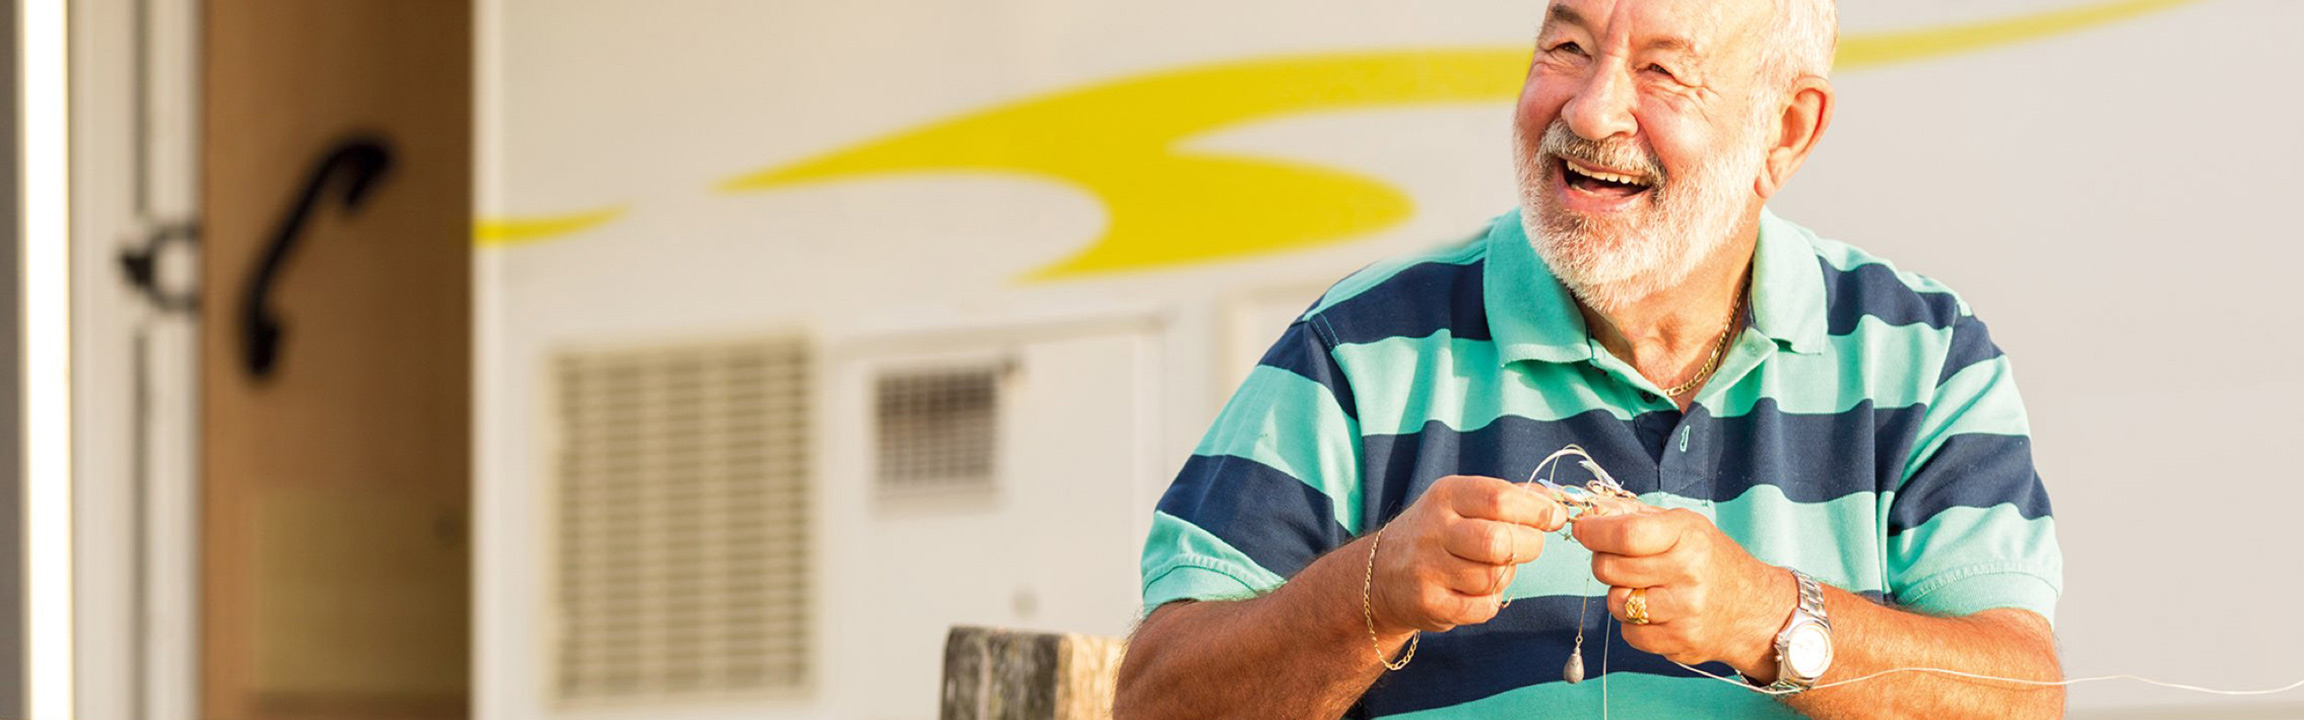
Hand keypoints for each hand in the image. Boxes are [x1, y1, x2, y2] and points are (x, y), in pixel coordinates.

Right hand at [1366, 476, 1568, 634]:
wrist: (1381, 573)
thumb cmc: (1439, 533)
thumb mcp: (1464, 503)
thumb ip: (1511, 498)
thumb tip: (1557, 501)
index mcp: (1446, 495)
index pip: (1499, 499)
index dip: (1536, 511)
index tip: (1555, 518)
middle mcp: (1433, 529)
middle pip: (1498, 541)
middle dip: (1528, 546)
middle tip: (1528, 548)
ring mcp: (1427, 567)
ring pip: (1493, 577)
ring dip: (1505, 575)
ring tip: (1493, 569)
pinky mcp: (1429, 602)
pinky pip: (1482, 607)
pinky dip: (1490, 601)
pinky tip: (1476, 591)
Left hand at [1572, 506, 1794, 677]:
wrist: (1755, 610)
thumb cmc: (1712, 560)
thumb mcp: (1685, 526)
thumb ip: (1637, 517)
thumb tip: (1592, 510)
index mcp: (1687, 537)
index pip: (1626, 534)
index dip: (1594, 531)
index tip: (1583, 529)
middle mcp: (1688, 573)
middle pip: (1611, 568)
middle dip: (1603, 561)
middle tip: (1614, 558)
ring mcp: (1684, 611)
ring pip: (1616, 603)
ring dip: (1619, 595)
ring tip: (1642, 587)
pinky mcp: (1680, 642)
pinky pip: (1629, 634)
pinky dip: (1633, 624)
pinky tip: (1654, 612)